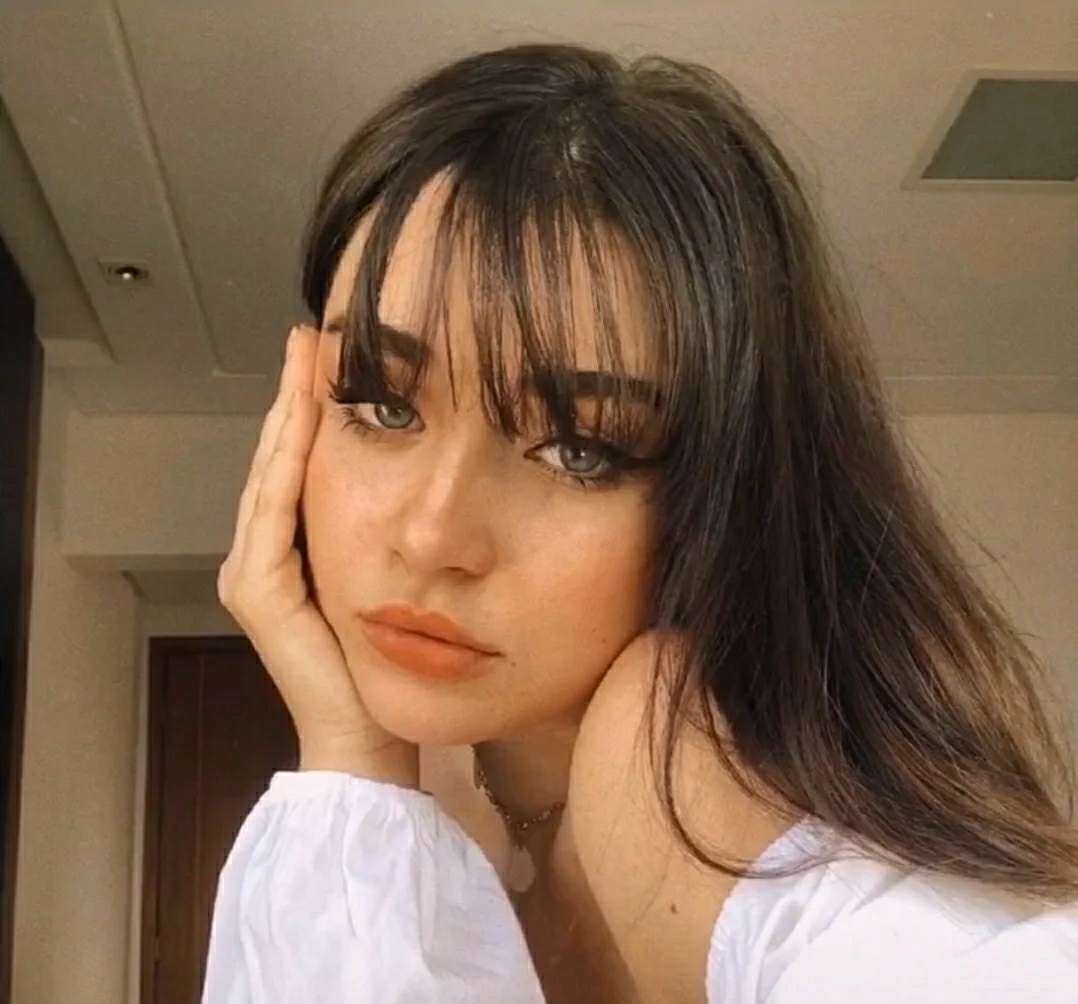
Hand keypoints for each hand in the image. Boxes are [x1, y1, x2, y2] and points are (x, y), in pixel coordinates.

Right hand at [217, 324, 413, 771]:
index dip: (308, 413)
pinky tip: (305, 415)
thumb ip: (377, 535)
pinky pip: (276, 508)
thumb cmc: (386, 668)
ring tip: (300, 358)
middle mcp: (261, 557)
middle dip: (293, 398)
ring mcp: (251, 571)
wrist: (368, 735)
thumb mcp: (383, 583)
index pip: (298, 469)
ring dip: (287, 414)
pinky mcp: (255, 588)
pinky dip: (289, 458)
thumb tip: (413, 479)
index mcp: (289, 556)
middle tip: (306, 340)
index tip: (328, 360)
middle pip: (278, 461)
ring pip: (272, 473)